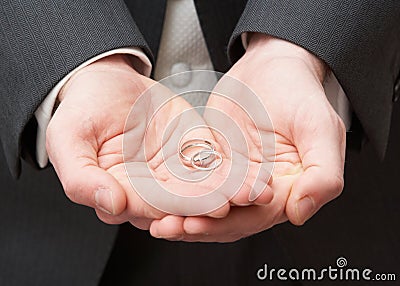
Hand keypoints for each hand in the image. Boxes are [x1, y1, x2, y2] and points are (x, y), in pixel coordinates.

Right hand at [46, 54, 269, 230]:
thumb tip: (110, 205)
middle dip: (213, 204)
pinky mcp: (191, 154)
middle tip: (241, 201)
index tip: (207, 207)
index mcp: (120, 194)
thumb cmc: (83, 110)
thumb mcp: (68, 141)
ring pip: (205, 187)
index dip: (178, 209)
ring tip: (256, 190)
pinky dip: (235, 168)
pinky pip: (215, 163)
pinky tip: (255, 171)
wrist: (105, 81)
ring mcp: (172, 174)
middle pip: (184, 203)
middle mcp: (149, 191)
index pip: (150, 209)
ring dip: (232, 190)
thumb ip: (81, 178)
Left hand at [150, 34, 345, 241]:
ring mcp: (238, 177)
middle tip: (168, 228)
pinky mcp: (218, 163)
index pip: (259, 216)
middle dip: (199, 225)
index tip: (197, 224)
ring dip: (185, 215)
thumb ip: (322, 174)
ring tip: (158, 222)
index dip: (228, 223)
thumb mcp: (321, 128)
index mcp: (290, 188)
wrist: (273, 64)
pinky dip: (180, 192)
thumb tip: (300, 213)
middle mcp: (263, 189)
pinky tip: (158, 199)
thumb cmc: (301, 92)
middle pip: (231, 217)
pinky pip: (197, 181)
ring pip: (211, 205)